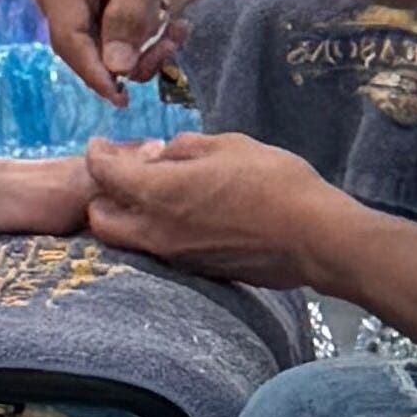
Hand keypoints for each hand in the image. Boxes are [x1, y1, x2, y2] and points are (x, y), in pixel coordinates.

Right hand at [31, 0, 198, 101]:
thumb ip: (129, 19)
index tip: (123, 100)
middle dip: (126, 59)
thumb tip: (116, 71)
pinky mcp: (87, 2)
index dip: (94, 73)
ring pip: (97, 47)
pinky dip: (140, 39)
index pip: (68, 37)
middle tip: (169, 51)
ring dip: (139, 50)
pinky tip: (170, 25)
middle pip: (81, 46)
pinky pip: (107, 37)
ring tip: (177, 33)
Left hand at [85, 132, 340, 291]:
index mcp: (159, 194)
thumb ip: (184, 148)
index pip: (102, 174)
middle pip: (101, 220)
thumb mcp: (228, 146)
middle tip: (125, 174)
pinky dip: (159, 233)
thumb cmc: (276, 184)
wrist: (319, 239)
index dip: (97, 154)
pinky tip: (186, 214)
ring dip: (131, 217)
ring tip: (158, 193)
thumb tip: (163, 153)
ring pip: (130, 242)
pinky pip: (162, 253)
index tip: (102, 144)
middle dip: (102, 196)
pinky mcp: (202, 272)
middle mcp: (159, 232)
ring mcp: (180, 257)